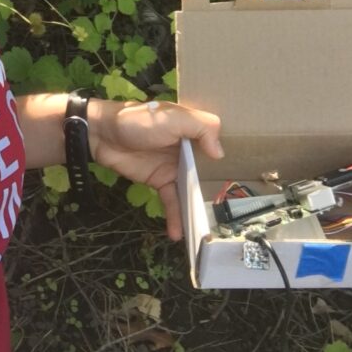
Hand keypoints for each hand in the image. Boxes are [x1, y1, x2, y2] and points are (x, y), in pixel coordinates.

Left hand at [88, 100, 222, 240]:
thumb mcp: (174, 117)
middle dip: (219, 191)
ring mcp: (174, 167)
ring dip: (198, 210)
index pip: (217, 144)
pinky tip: (178, 234)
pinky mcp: (159, 181)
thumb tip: (220, 154)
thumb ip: (202, 127)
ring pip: (192, 190)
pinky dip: (176, 217)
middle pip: (208, 172)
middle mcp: (188, 150)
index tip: (247, 178)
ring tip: (206, 233)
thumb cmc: (140, 121)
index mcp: (193, 130)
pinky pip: (172, 201)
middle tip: (233, 214)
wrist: (103, 134)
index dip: (230, 158)